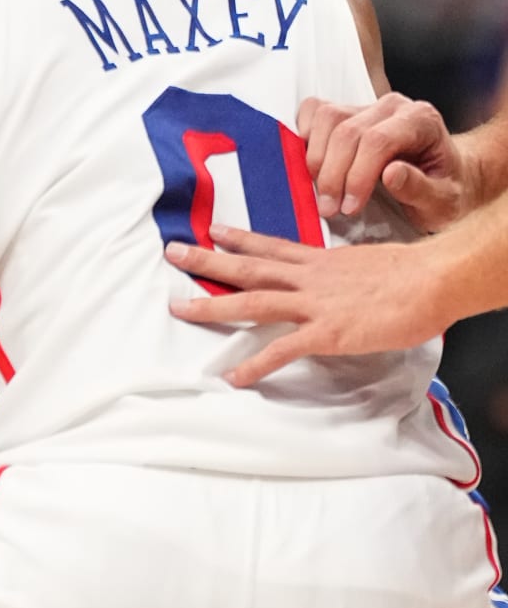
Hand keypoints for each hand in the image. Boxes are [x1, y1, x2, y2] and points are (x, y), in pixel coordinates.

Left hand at [166, 226, 447, 382]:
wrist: (434, 280)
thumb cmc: (413, 275)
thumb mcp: (369, 266)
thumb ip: (345, 275)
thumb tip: (341, 283)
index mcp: (323, 262)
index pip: (273, 246)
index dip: (240, 239)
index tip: (214, 230)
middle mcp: (311, 277)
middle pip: (250, 266)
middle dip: (208, 260)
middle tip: (173, 251)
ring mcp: (316, 304)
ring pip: (254, 300)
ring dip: (213, 304)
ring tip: (179, 308)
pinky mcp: (327, 332)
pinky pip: (282, 350)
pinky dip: (255, 363)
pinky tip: (233, 376)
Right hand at [298, 93, 470, 228]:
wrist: (443, 178)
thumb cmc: (445, 190)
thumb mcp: (444, 202)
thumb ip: (420, 189)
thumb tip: (390, 174)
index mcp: (422, 121)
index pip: (378, 140)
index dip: (357, 175)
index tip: (349, 208)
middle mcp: (393, 107)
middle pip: (347, 131)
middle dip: (333, 175)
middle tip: (330, 209)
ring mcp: (367, 105)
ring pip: (326, 118)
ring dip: (315, 160)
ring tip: (324, 194)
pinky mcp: (346, 111)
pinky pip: (313, 111)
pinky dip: (304, 137)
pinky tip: (313, 167)